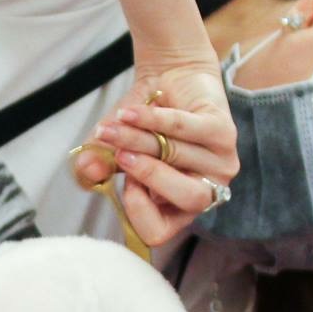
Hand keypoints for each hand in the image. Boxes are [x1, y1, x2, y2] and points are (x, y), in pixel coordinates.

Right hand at [73, 60, 237, 248]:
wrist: (168, 79)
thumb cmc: (142, 123)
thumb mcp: (113, 148)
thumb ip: (97, 163)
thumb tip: (87, 170)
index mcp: (179, 207)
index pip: (160, 232)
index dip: (136, 210)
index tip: (125, 184)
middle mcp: (207, 190)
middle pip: (185, 197)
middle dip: (144, 172)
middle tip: (119, 155)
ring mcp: (222, 162)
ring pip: (175, 155)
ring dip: (135, 137)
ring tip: (116, 124)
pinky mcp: (225, 131)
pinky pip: (182, 128)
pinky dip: (150, 118)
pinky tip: (129, 112)